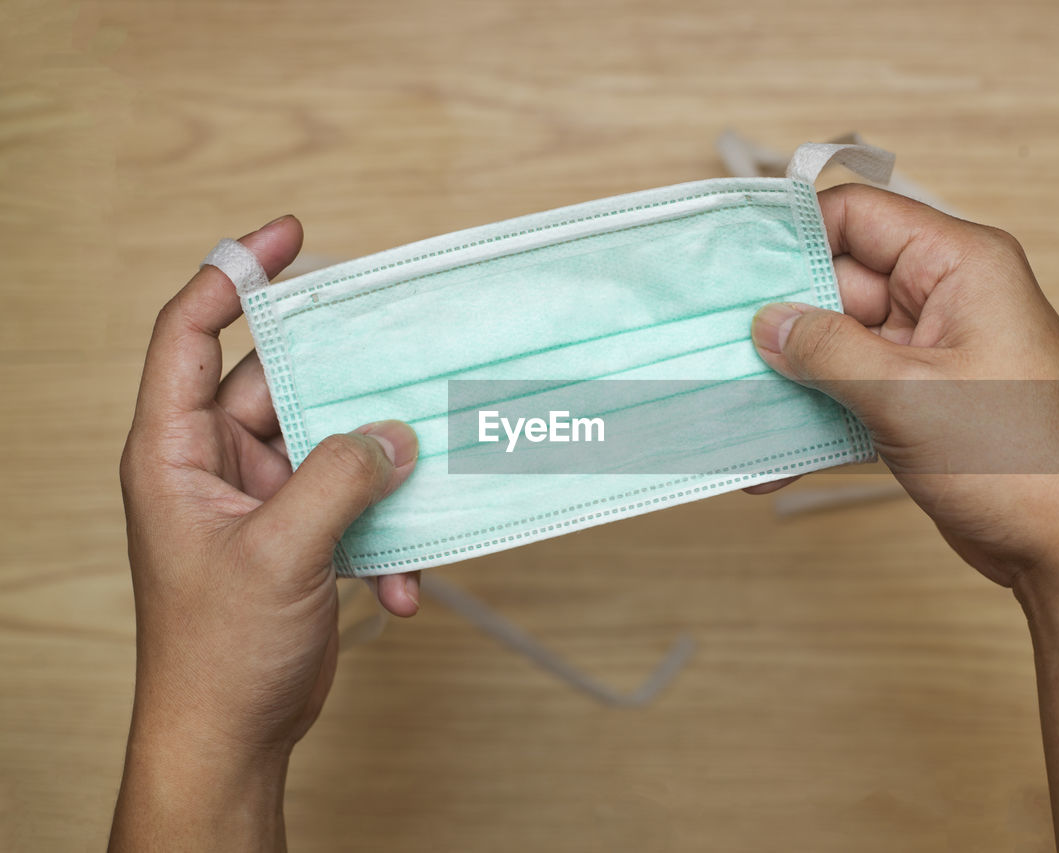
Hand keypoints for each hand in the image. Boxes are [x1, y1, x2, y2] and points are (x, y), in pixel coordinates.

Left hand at [111, 216, 418, 850]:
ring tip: (418, 489)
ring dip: (378, 475)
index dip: (234, 276)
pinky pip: (352, 506)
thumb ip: (341, 479)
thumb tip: (397, 432)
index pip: (192, 335)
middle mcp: (215, 465)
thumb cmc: (218, 652)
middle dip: (347, 386)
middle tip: (407, 359)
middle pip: (284, 386)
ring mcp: (261, 501)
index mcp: (175, 452)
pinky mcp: (299, 537)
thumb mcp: (280, 554)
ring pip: (332, 446)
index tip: (289, 235)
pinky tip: (403, 584)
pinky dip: (384, 537)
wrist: (230, 735)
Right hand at [749, 184, 1058, 586]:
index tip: (735, 268)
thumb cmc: (1020, 459)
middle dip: (780, 320)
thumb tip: (767, 323)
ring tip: (729, 407)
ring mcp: (931, 353)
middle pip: (839, 283)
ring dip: (789, 379)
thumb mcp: (907, 395)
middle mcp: (945, 298)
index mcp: (959, 265)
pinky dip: (814, 420)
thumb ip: (827, 351)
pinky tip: (769, 461)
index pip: (859, 216)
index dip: (795, 236)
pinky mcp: (921, 403)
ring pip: (838, 344)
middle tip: (714, 348)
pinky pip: (851, 393)